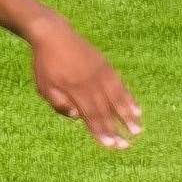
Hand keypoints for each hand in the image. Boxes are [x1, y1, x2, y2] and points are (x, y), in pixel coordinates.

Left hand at [29, 20, 142, 149]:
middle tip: (126, 146)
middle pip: (105, 111)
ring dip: (128, 116)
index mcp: (73, 91)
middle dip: (116, 130)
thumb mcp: (44, 87)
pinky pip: (120, 85)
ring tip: (137, 130)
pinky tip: (137, 110)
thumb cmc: (45, 65)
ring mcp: (100, 74)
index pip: (89, 116)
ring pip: (117, 98)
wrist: (54, 35)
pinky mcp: (106, 67)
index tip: (110, 145)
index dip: (100, 132)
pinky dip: (129, 98)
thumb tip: (78, 118)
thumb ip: (58, 104)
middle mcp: (90, 83)